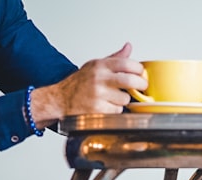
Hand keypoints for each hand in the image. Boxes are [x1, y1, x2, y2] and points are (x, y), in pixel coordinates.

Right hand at [29, 43, 146, 125]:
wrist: (60, 100)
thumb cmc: (78, 84)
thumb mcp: (94, 66)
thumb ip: (114, 58)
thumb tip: (128, 47)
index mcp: (100, 66)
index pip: (128, 63)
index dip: (139, 70)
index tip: (141, 74)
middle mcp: (99, 79)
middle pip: (131, 81)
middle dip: (140, 85)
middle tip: (141, 87)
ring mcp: (98, 95)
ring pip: (125, 99)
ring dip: (123, 100)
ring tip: (113, 98)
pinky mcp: (97, 110)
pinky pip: (117, 111)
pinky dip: (115, 110)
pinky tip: (106, 106)